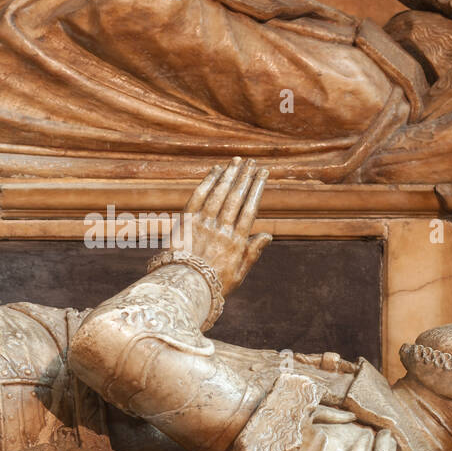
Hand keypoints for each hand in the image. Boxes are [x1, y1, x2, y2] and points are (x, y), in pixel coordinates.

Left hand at [179, 158, 270, 296]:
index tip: (263, 173)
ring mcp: (202, 224)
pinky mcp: (185, 222)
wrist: (183, 289)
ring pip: (218, 194)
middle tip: (253, 162)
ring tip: (238, 161)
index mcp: (236, 242)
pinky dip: (207, 182)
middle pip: (236, 197)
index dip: (257, 188)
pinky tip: (215, 170)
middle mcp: (221, 230)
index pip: (250, 208)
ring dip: (229, 175)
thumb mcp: (239, 274)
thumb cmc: (213, 285)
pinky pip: (198, 197)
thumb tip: (268, 234)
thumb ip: (252, 253)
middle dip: (245, 177)